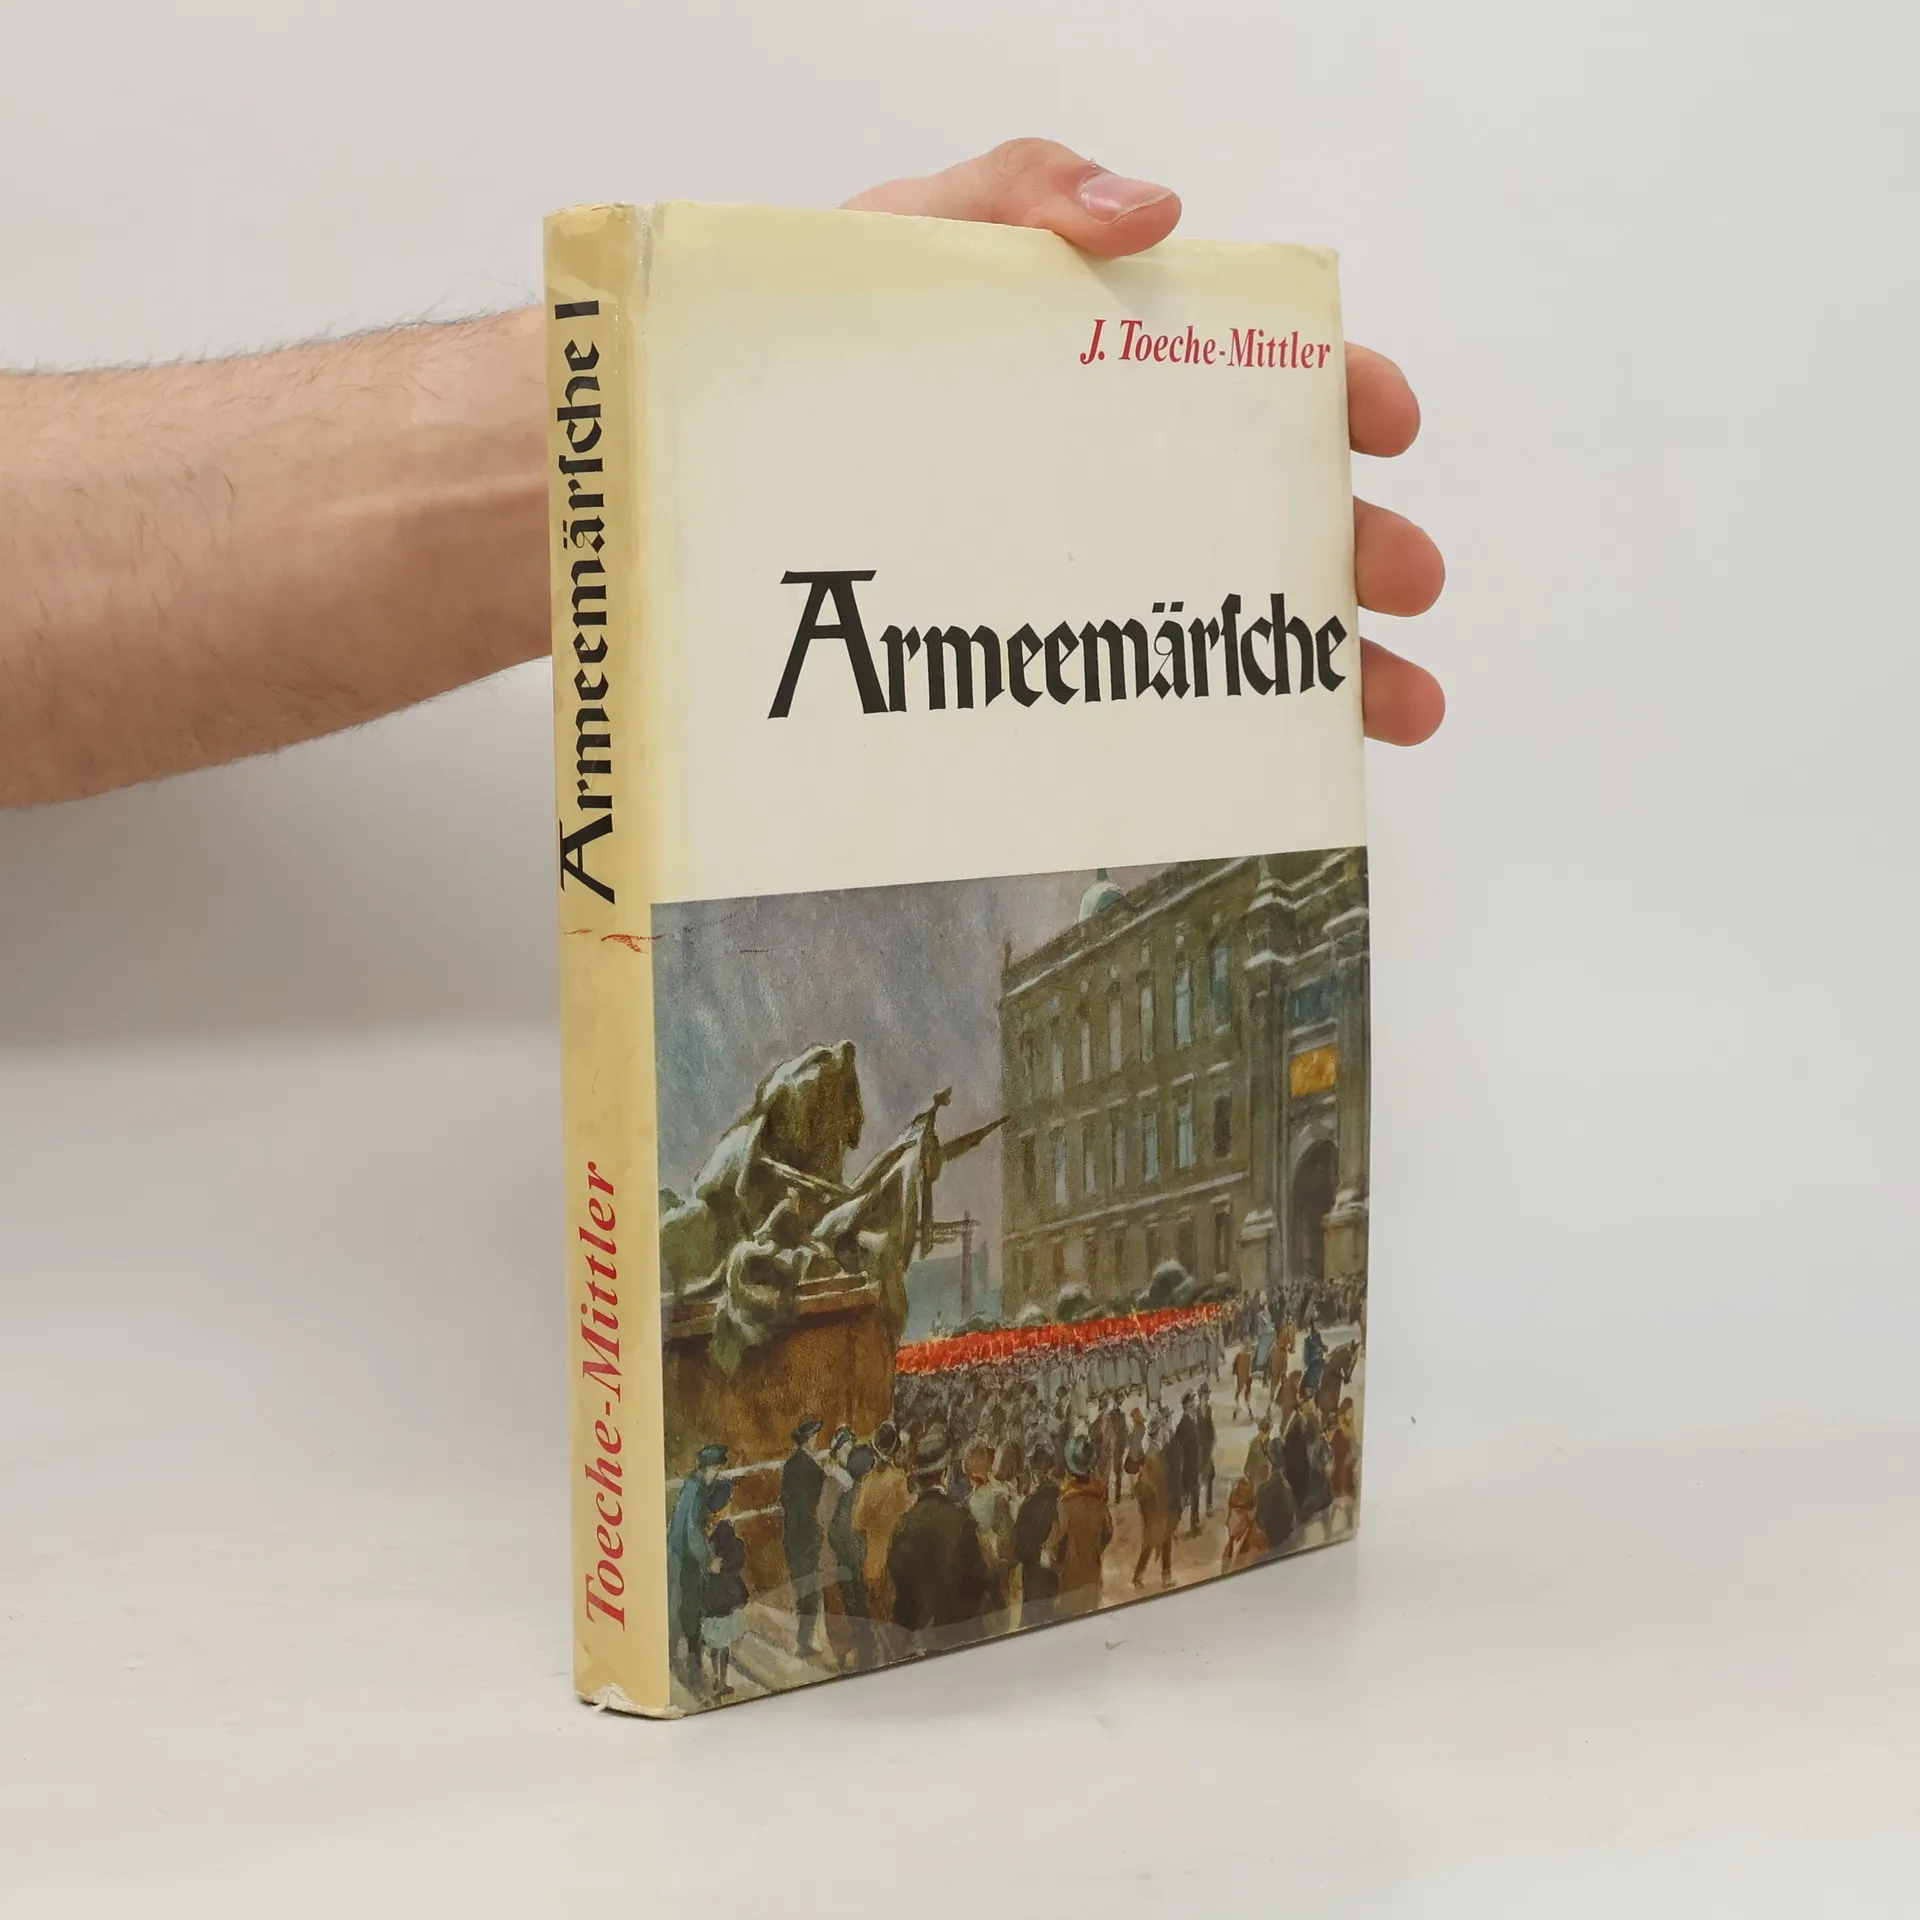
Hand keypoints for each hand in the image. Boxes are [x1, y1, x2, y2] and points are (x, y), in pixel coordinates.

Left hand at [847, 140, 1444, 745]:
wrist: (712, 479)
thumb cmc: (812, 347)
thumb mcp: (911, 240)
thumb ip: (1022, 195)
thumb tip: (1156, 209)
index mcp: (1115, 368)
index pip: (1257, 374)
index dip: (1337, 393)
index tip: (1383, 421)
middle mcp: (1120, 478)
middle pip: (1275, 509)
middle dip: (1359, 547)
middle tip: (1402, 578)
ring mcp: (1086, 574)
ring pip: (1236, 620)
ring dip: (1335, 661)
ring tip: (1398, 705)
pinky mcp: (1038, 660)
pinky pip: (1151, 702)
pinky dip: (1231, 733)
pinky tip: (1285, 763)